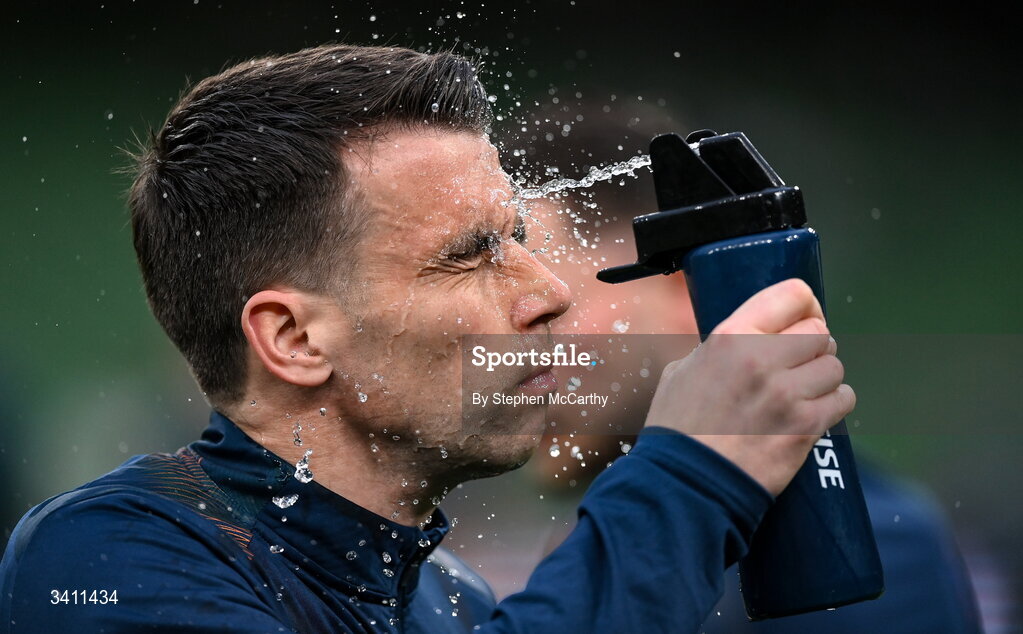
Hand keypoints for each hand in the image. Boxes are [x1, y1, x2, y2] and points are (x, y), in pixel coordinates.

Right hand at [644, 278, 855, 495]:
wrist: (686, 483)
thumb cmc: (679, 428)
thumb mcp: (684, 369)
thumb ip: (721, 347)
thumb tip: (752, 336)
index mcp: (731, 337)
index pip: (792, 296)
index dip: (805, 306)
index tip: (803, 318)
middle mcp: (762, 359)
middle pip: (820, 333)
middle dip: (812, 347)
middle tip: (796, 365)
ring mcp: (787, 395)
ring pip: (834, 367)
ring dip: (822, 378)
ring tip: (799, 393)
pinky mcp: (806, 428)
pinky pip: (843, 399)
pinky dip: (832, 403)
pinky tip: (811, 412)